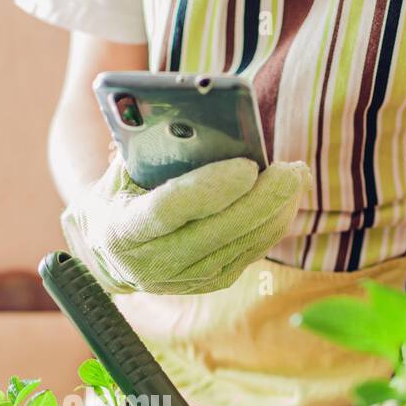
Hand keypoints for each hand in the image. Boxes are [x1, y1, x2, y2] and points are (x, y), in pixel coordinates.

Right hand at [61, 156, 309, 294]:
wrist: (109, 249)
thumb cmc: (120, 192)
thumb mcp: (122, 169)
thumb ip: (151, 150)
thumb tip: (200, 122)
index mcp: (122, 231)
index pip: (169, 210)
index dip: (210, 188)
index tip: (247, 166)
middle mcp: (151, 265)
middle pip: (217, 231)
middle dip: (260, 199)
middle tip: (291, 169)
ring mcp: (182, 281)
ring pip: (241, 245)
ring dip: (275, 211)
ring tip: (296, 177)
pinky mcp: (208, 283)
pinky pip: (249, 254)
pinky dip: (272, 225)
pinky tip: (287, 200)